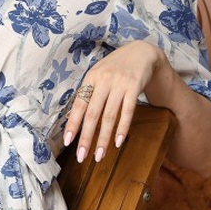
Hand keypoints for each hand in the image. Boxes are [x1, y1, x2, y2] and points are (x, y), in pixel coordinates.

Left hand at [63, 41, 167, 162]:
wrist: (142, 52)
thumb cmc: (116, 68)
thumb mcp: (99, 74)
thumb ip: (89, 92)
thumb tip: (75, 118)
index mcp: (91, 78)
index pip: (79, 104)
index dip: (73, 124)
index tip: (67, 142)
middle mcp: (104, 80)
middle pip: (92, 113)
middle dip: (86, 137)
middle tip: (82, 157)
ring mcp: (120, 83)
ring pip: (109, 116)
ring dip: (104, 138)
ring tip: (99, 155)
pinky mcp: (134, 87)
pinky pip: (127, 111)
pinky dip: (122, 128)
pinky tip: (118, 142)